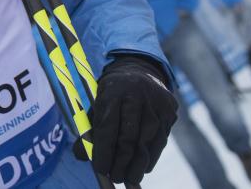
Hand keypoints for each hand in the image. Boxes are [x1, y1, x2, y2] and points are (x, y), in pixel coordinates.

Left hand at [74, 55, 177, 184]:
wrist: (139, 71)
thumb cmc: (112, 93)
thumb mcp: (97, 103)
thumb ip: (89, 128)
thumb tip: (81, 156)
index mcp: (113, 91)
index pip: (108, 126)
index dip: (104, 151)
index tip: (100, 169)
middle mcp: (136, 96)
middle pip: (129, 137)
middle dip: (121, 162)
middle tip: (114, 178)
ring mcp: (156, 104)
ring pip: (147, 142)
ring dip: (137, 165)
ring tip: (128, 178)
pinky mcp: (169, 112)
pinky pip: (160, 141)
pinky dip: (150, 158)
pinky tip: (142, 167)